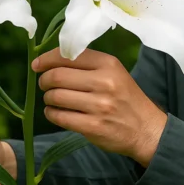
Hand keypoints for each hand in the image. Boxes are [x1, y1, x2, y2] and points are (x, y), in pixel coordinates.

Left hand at [33, 48, 166, 166]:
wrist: (146, 129)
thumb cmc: (125, 98)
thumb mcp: (114, 73)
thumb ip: (88, 64)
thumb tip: (51, 60)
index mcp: (108, 64)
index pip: (68, 55)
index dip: (47, 59)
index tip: (37, 65)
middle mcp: (104, 82)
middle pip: (57, 76)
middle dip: (44, 80)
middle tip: (44, 84)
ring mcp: (99, 106)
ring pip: (56, 97)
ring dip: (47, 98)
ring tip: (52, 99)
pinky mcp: (93, 127)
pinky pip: (60, 117)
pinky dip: (51, 114)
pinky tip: (55, 112)